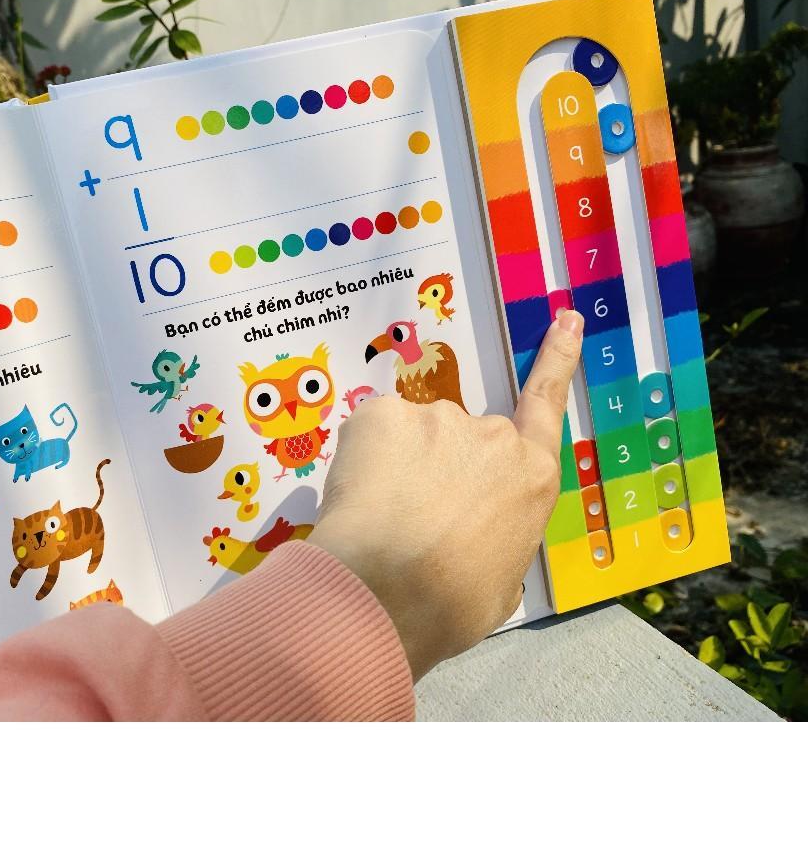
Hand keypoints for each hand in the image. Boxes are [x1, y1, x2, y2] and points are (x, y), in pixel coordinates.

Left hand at [308, 309, 583, 680]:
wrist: (386, 595)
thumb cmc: (451, 605)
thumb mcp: (502, 584)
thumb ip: (498, 540)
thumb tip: (480, 543)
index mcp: (530, 476)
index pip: (546, 404)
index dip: (556, 359)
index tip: (565, 320)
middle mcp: (492, 437)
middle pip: (463, 439)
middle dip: (439, 469)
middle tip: (413, 519)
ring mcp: (438, 418)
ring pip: (413, 436)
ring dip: (398, 467)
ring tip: (384, 519)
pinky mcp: (384, 414)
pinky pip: (374, 432)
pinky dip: (364, 461)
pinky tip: (361, 500)